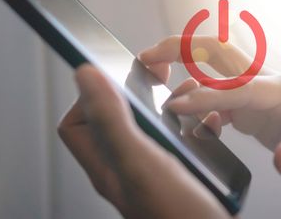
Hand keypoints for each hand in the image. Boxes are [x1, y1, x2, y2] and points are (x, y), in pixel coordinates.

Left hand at [58, 64, 230, 218]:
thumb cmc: (177, 214)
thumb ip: (111, 120)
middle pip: (114, 118)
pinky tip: (205, 120)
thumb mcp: (140, 160)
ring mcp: (152, 168)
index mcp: (106, 164)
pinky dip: (190, 121)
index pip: (75, 124)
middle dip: (135, 92)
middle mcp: (125, 165)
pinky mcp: (178, 169)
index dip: (88, 98)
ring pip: (149, 124)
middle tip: (156, 76)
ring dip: (167, 103)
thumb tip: (84, 76)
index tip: (114, 80)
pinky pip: (177, 136)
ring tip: (187, 92)